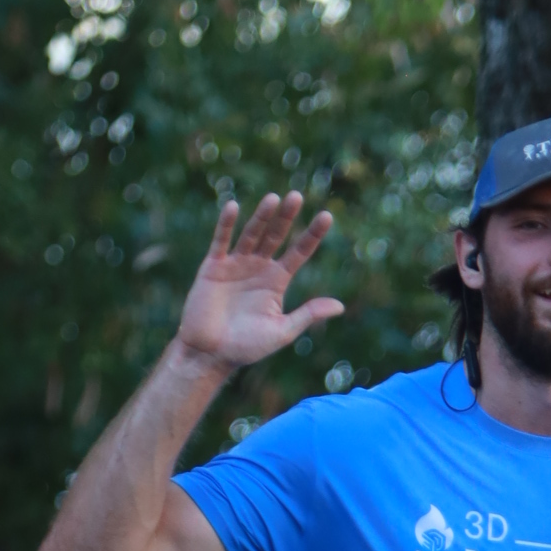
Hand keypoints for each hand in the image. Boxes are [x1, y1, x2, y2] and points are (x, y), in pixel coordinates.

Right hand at [172, 193, 343, 375]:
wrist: (209, 355)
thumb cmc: (246, 347)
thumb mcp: (282, 331)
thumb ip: (308, 315)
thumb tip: (340, 306)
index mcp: (277, 281)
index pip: (299, 252)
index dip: (312, 234)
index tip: (327, 216)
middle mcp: (258, 268)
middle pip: (276, 236)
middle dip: (286, 217)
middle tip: (296, 196)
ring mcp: (236, 265)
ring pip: (252, 234)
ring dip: (262, 216)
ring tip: (274, 199)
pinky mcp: (213, 267)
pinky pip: (221, 241)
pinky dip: (226, 224)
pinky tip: (234, 207)